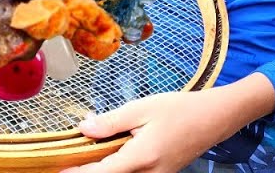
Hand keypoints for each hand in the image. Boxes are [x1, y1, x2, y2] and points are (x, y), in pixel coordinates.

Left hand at [59, 75, 274, 172]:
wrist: (215, 118)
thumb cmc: (180, 109)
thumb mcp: (141, 108)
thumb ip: (111, 121)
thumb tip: (84, 128)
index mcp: (142, 157)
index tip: (59, 170)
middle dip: (91, 171)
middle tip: (69, 161)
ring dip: (105, 169)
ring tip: (85, 157)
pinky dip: (119, 168)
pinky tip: (109, 156)